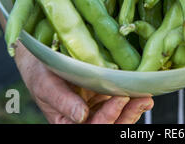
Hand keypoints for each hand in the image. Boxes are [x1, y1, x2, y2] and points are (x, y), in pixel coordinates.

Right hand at [14, 43, 153, 123]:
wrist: (40, 57)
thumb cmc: (38, 72)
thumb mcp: (46, 85)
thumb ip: (63, 102)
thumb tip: (81, 116)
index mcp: (68, 122)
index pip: (92, 127)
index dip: (107, 117)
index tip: (119, 98)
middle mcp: (84, 118)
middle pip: (110, 125)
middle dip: (127, 115)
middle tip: (141, 99)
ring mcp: (96, 107)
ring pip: (118, 117)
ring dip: (134, 109)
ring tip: (146, 98)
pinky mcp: (103, 95)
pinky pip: (121, 103)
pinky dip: (133, 100)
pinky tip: (144, 93)